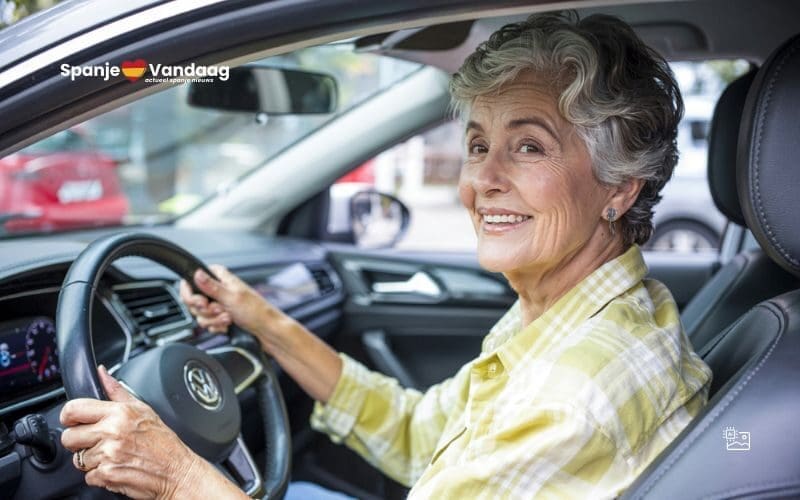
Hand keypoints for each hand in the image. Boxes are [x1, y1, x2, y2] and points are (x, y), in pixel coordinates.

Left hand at [59, 366, 230, 498]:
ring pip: (78, 460)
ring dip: (91, 460)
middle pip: (69, 437)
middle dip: (78, 441)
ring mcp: (108, 455)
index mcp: (119, 413)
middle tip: (95, 441)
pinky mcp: (107, 475)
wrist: (176, 471)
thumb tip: (102, 373)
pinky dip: (100, 476)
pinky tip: (116, 467)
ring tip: (112, 456)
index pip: (73, 409)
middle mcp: (112, 432)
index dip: (68, 416)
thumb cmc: (163, 442)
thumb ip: (117, 391)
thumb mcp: (143, 409)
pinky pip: (88, 477)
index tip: (73, 421)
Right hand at [180, 264, 285, 341]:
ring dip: (213, 320)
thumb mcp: (232, 297)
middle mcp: (219, 290)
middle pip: (194, 299)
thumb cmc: (257, 312)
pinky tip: (227, 325)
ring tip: (228, 318)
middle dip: (205, 310)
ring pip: (201, 314)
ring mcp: (219, 304)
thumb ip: (211, 287)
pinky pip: (208, 323)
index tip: (199, 301)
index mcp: (222, 278)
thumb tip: (196, 273)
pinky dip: (217, 326)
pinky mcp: (221, 317)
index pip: (194, 278)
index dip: (191, 291)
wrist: (267, 331)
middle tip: (218, 310)